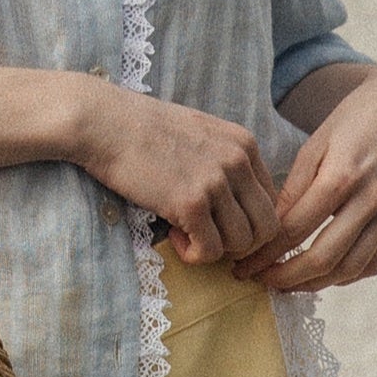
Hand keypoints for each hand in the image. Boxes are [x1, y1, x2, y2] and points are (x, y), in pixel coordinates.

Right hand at [72, 81, 287, 264]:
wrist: (104, 122)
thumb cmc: (143, 130)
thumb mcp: (200, 133)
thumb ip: (225, 162)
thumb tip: (236, 205)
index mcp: (244, 144)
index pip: (272, 200)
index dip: (248, 221)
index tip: (220, 223)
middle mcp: (238, 161)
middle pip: (267, 227)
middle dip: (240, 243)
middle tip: (209, 237)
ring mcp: (216, 182)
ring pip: (242, 243)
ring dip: (215, 249)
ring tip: (186, 233)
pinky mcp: (191, 202)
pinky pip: (210, 251)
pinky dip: (193, 254)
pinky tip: (173, 236)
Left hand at [235, 64, 376, 290]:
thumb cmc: (354, 120)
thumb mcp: (316, 144)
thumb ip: (293, 188)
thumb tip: (268, 230)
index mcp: (342, 175)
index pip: (295, 229)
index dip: (265, 253)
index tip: (244, 265)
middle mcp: (372, 197)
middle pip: (324, 257)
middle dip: (286, 278)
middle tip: (260, 280)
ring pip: (351, 268)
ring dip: (315, 284)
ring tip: (287, 284)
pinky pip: (375, 262)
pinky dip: (347, 276)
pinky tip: (324, 274)